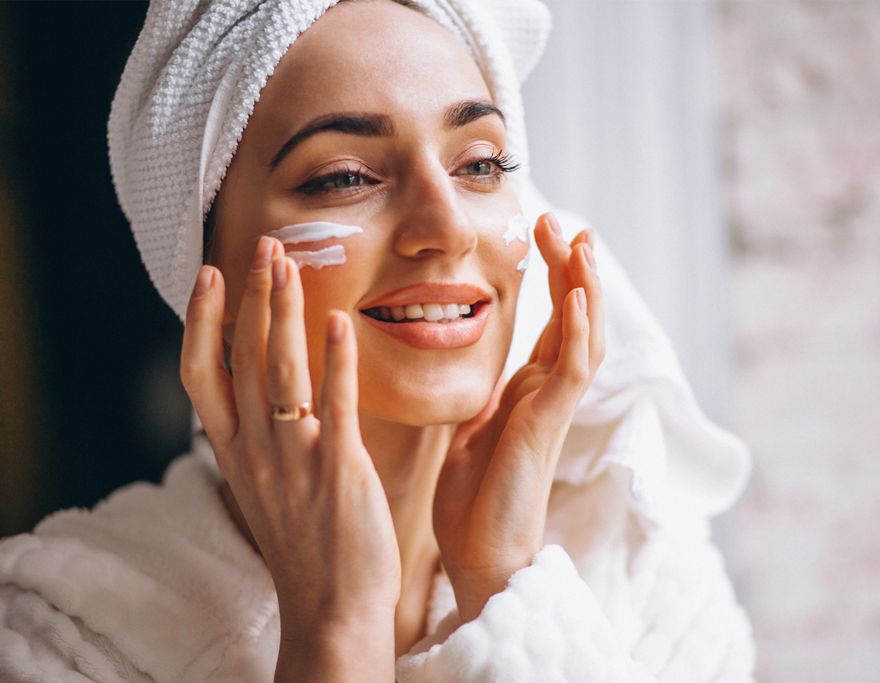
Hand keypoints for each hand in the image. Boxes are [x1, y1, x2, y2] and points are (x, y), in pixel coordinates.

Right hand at [180, 237, 398, 666]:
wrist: (331, 606)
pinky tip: (340, 322)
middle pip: (243, 357)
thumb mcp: (265, 485)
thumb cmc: (306, 542)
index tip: (210, 274)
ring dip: (282, 312)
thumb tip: (264, 385)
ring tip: (288, 263)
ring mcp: (294, 459)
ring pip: (280, 370)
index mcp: (233, 452)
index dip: (201, 321)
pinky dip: (335, 361)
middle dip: (251, 296)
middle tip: (264, 245)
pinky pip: (333, 405)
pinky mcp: (338, 469)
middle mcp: (254, 450)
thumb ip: (260, 435)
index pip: (200, 374)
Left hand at [432, 212, 604, 621]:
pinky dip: (577, 332)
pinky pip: (572, 371)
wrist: (478, 558)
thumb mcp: (469, 430)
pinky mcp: (548, 426)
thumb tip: (468, 366)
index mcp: (529, 393)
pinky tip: (576, 296)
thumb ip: (480, 395)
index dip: (555, 278)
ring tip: (582, 241)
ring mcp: (553, 409)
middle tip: (563, 221)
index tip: (546, 234)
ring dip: (585, 288)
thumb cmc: (471, 502)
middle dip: (571, 268)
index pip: (553, 323)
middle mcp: (547, 394)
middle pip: (575, 318)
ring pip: (585, 336)